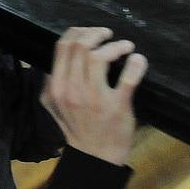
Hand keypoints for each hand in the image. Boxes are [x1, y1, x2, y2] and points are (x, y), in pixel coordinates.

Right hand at [42, 27, 146, 165]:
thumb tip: (58, 58)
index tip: (92, 34)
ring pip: (99, 56)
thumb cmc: (76, 127)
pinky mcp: (117, 106)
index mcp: (56, 87)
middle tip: (109, 35)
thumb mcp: (53, 105)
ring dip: (115, 46)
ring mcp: (94, 98)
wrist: (95, 156)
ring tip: (125, 47)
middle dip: (97, 34)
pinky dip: (135, 64)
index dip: (78, 32)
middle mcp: (72, 90)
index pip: (63, 47)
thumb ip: (51, 82)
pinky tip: (137, 59)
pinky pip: (127, 78)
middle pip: (80, 46)